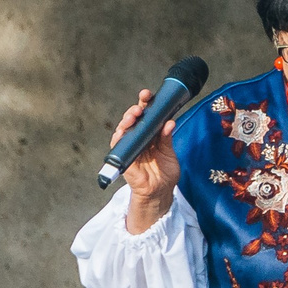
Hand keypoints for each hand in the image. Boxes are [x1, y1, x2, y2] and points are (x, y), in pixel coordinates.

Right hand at [111, 89, 179, 233]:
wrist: (160, 192)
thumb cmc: (165, 172)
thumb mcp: (169, 152)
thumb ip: (167, 138)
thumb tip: (169, 122)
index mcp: (150, 133)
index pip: (147, 115)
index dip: (147, 103)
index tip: (149, 95)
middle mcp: (138, 137)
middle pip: (134, 118)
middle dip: (136, 108)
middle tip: (143, 103)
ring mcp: (129, 146)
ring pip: (123, 128)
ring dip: (127, 120)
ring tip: (135, 115)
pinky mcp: (123, 157)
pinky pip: (118, 144)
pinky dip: (119, 136)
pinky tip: (123, 130)